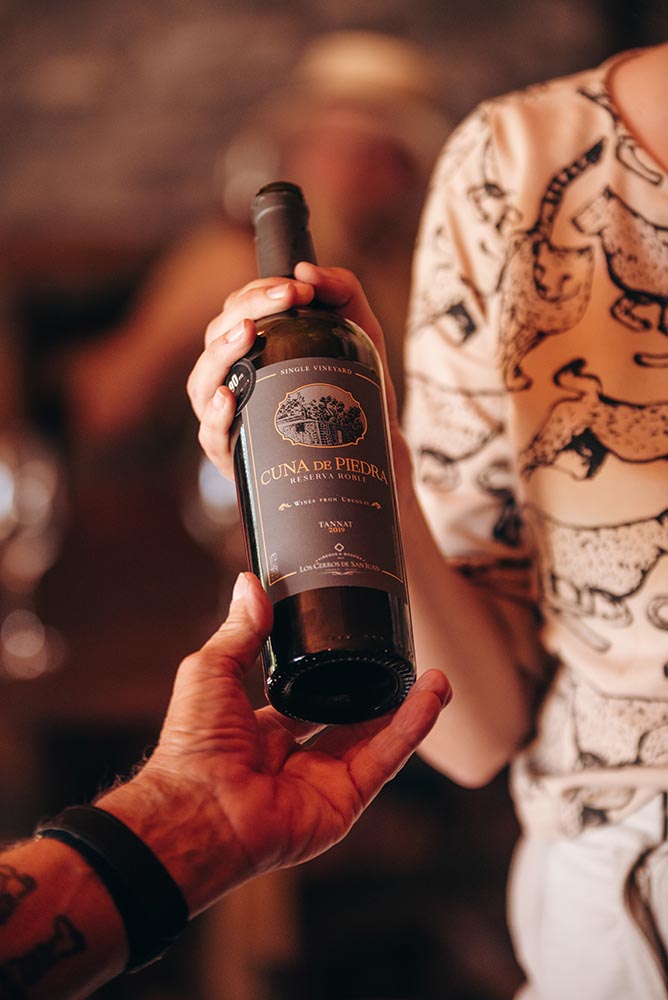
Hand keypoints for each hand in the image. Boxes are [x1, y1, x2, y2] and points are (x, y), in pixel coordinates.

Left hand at [107, 571, 450, 914]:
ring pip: (376, 739)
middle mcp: (294, 759)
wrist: (199, 809)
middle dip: (380, 693)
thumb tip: (249, 582)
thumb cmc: (192, 747)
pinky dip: (410, 731)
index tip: (356, 646)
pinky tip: (430, 699)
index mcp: (261, 731)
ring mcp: (321, 782)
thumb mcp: (211, 671)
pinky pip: (383, 761)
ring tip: (436, 676)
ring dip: (408, 709)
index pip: (306, 700)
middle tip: (405, 662)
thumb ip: (238, 630)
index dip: (332, 675)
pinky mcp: (342, 803)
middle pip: (350, 721)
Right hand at [186, 263, 399, 479]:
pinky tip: (228, 396)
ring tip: (247, 333)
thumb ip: (342, 293)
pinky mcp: (234, 457)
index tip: (297, 287)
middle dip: (247, 310)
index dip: (260, 292)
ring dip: (220, 354)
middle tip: (285, 298)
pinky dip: (214, 414)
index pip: (237, 311)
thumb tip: (307, 270)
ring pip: (202, 383)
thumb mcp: (359, 334)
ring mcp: (229, 420)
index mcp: (250, 351)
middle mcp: (232, 381)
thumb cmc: (352, 389)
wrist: (374, 452)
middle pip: (216, 339)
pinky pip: (210, 435)